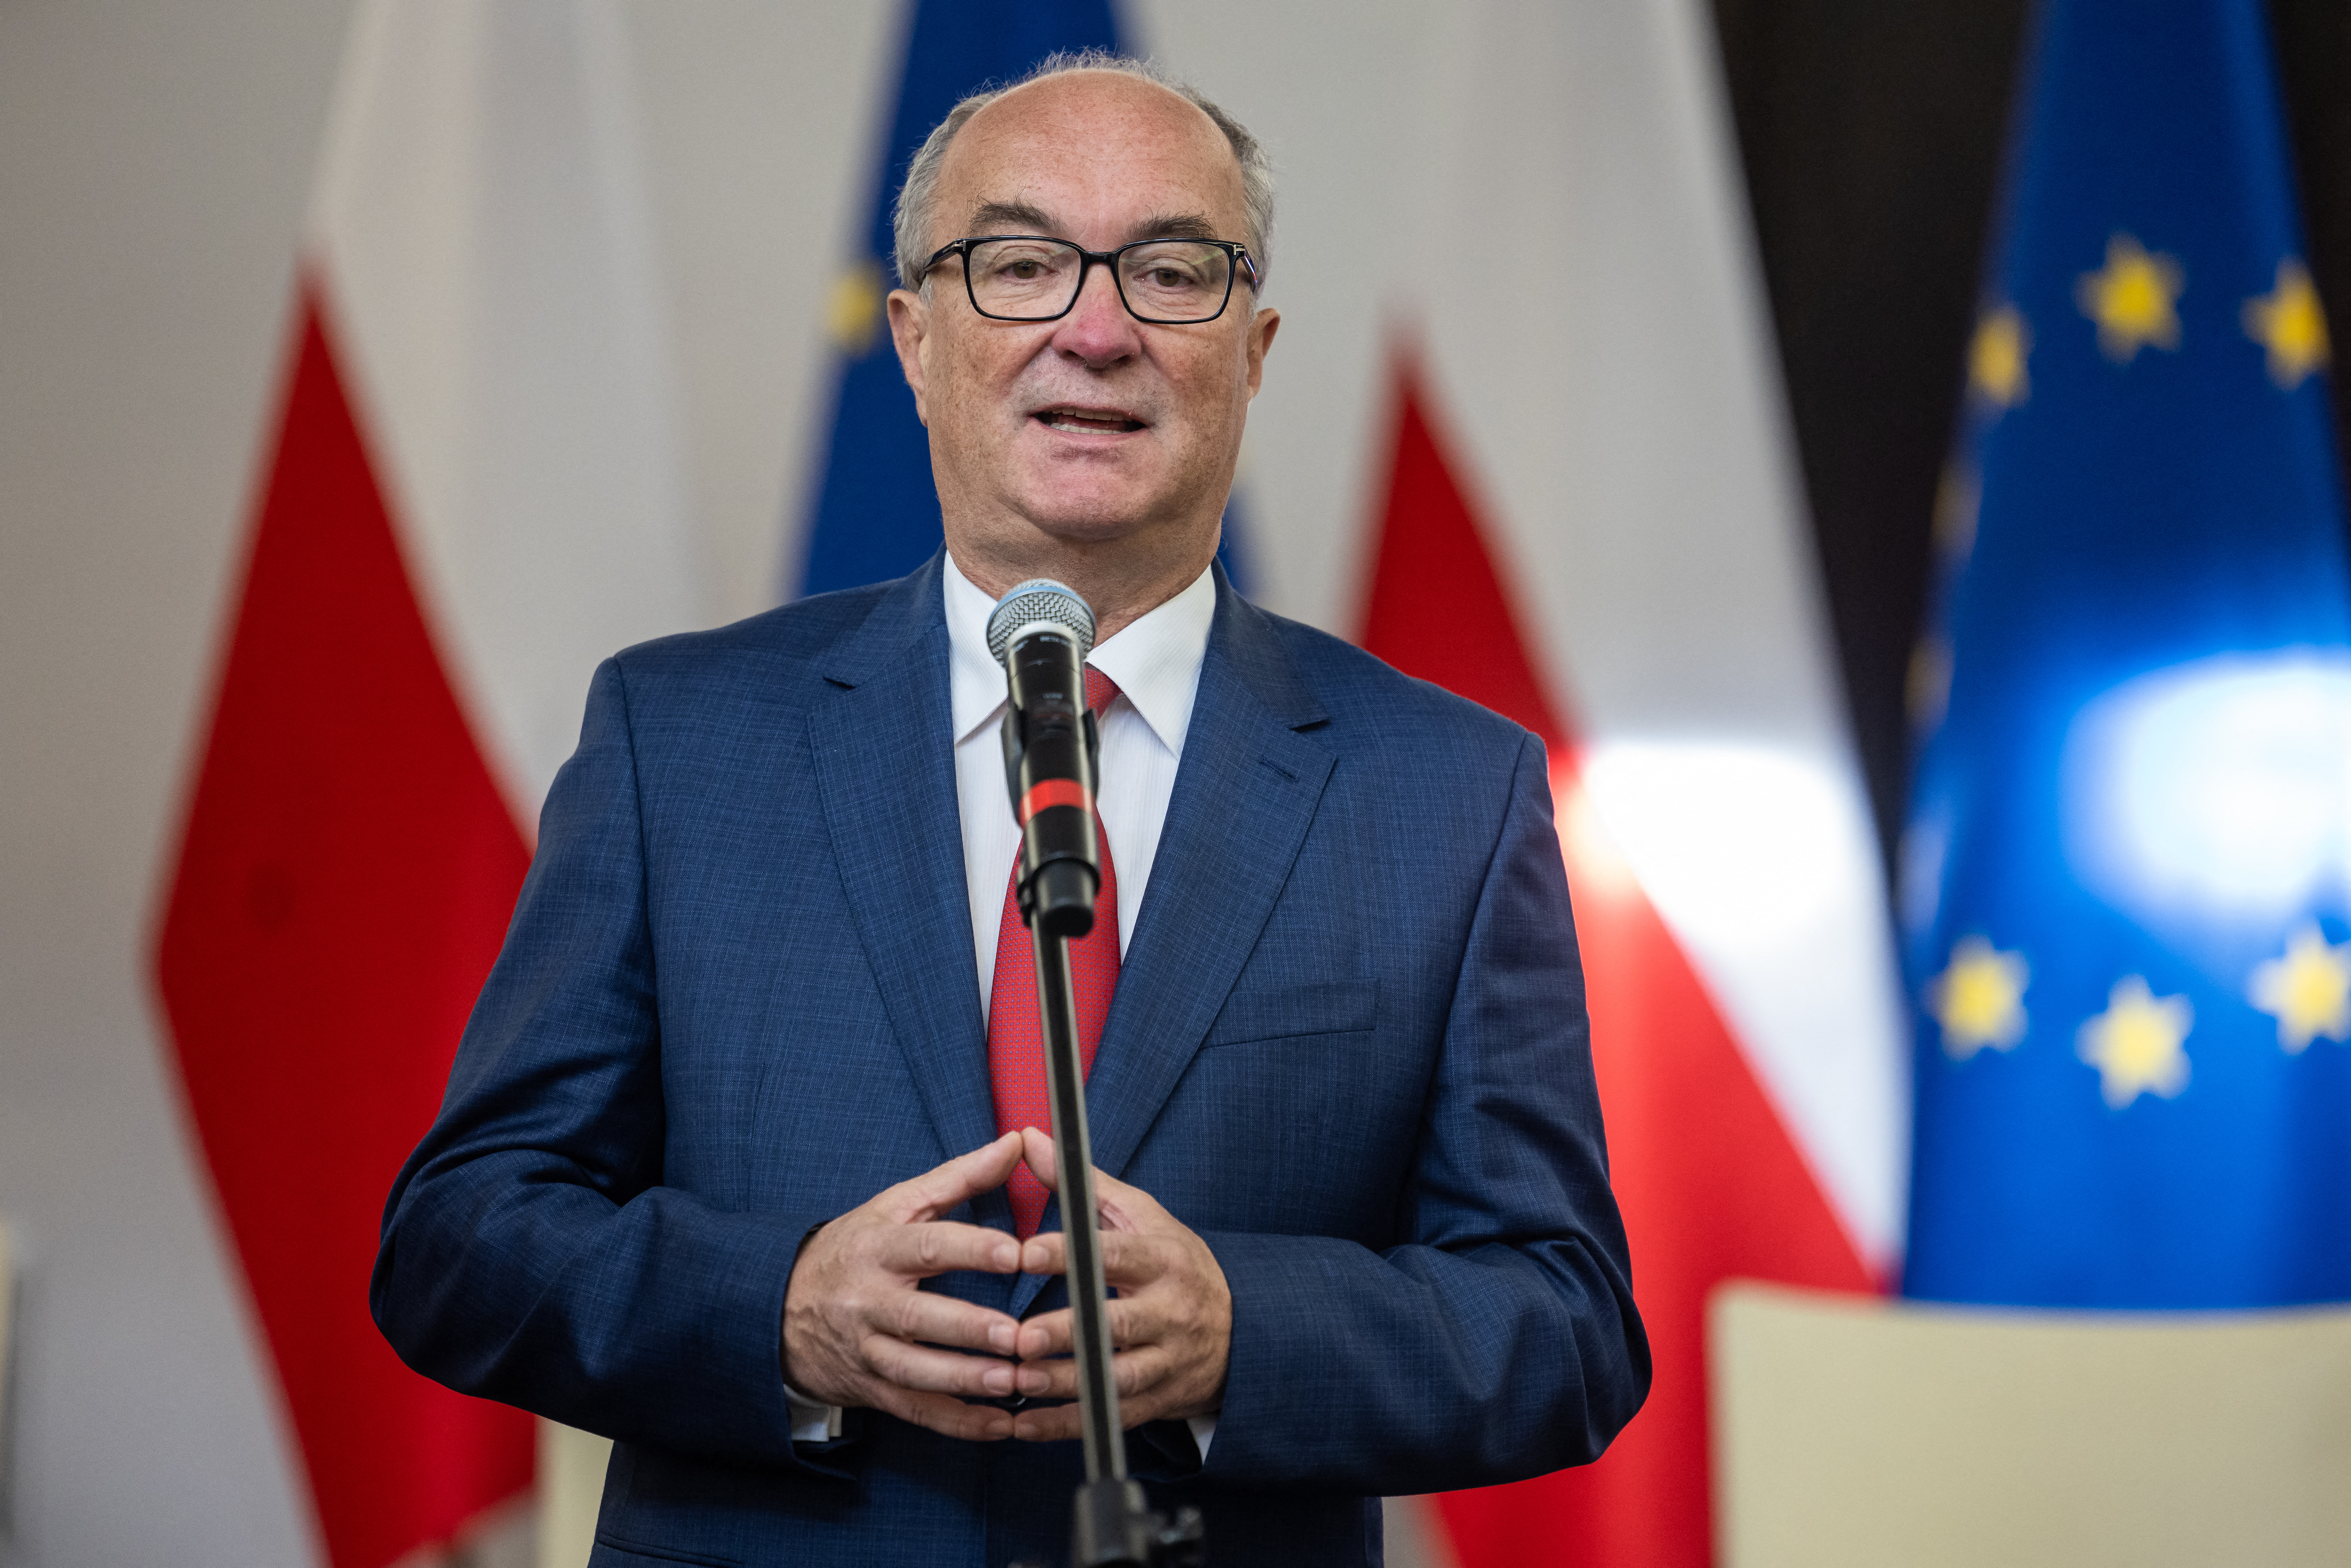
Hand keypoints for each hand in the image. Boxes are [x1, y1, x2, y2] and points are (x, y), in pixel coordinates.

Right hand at [781, 1131, 1027, 1440]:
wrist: (776, 1305)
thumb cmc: (854, 1247)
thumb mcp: (897, 1205)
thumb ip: (960, 1176)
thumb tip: (1017, 1142)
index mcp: (878, 1248)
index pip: (926, 1246)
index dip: (971, 1249)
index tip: (1015, 1254)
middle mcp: (867, 1300)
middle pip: (918, 1317)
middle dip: (968, 1328)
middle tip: (1017, 1335)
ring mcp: (865, 1349)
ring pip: (914, 1371)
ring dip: (965, 1381)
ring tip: (1013, 1382)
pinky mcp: (869, 1388)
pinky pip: (914, 1410)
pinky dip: (957, 1422)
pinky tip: (998, 1425)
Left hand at [1007, 1127, 1231, 1440]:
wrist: (1241, 1329)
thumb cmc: (1173, 1264)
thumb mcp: (1140, 1216)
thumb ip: (1083, 1184)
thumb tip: (1028, 1138)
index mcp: (1164, 1259)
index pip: (1116, 1255)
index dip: (1071, 1254)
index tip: (1025, 1254)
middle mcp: (1170, 1311)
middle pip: (1119, 1324)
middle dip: (1068, 1332)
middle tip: (1019, 1338)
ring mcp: (1168, 1361)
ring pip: (1116, 1378)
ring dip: (1065, 1383)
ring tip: (1018, 1381)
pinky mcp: (1159, 1401)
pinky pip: (1110, 1417)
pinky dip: (1066, 1425)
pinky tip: (1023, 1425)